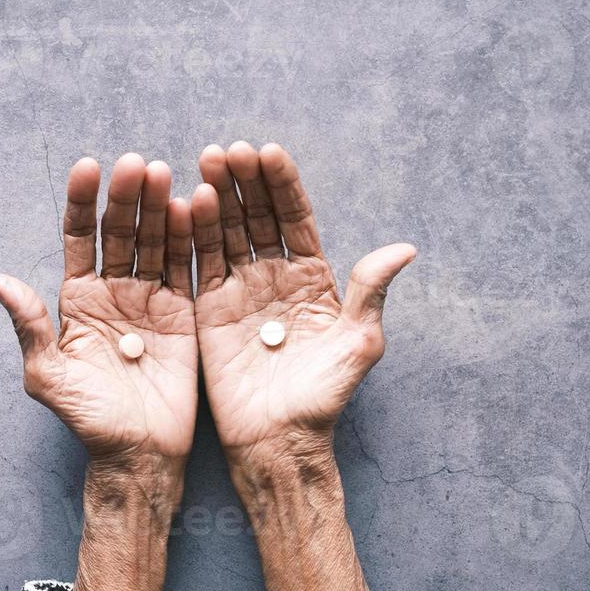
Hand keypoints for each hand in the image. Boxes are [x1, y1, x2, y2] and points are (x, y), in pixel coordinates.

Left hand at [0, 154, 197, 590]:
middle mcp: (113, 292)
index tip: (88, 166)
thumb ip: (28, 326)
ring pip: (154, 242)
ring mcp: (149, 299)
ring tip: (167, 173)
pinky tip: (195, 206)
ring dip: (159, 208)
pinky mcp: (183, 313)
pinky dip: (191, 238)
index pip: (79, 239)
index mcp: (77, 300)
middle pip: (120, 232)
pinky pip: (186, 267)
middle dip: (127, 197)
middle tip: (138, 164)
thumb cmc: (89, 420)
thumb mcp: (49, 375)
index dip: (82, 203)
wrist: (139, 455)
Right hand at [190, 141, 415, 473]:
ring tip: (206, 161)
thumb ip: (372, 292)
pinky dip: (192, 234)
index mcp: (313, 277)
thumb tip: (404, 248)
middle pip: (257, 216)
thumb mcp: (359, 343)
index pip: (295, 218)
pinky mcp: (210, 310)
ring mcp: (240, 291)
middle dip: (245, 181)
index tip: (269, 152)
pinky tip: (184, 204)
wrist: (278, 440)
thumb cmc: (323, 397)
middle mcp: (275, 276)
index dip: (282, 185)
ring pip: (226, 232)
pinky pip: (200, 264)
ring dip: (216, 196)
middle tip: (230, 149)